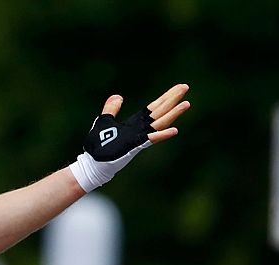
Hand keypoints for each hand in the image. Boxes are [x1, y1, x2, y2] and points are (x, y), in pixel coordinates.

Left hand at [69, 83, 190, 191]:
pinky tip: (175, 130)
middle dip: (173, 99)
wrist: (92, 163)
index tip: (179, 87)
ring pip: (160, 124)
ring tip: (186, 104)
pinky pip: (151, 140)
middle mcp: (140, 130)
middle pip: (160, 111)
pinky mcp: (134, 146)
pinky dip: (162, 135)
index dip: (167, 97)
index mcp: (135, 123)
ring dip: (173, 114)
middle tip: (185, 87)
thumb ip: (111, 108)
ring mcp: (139, 138)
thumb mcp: (104, 121)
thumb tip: (118, 96)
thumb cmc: (97, 145)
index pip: (155, 107)